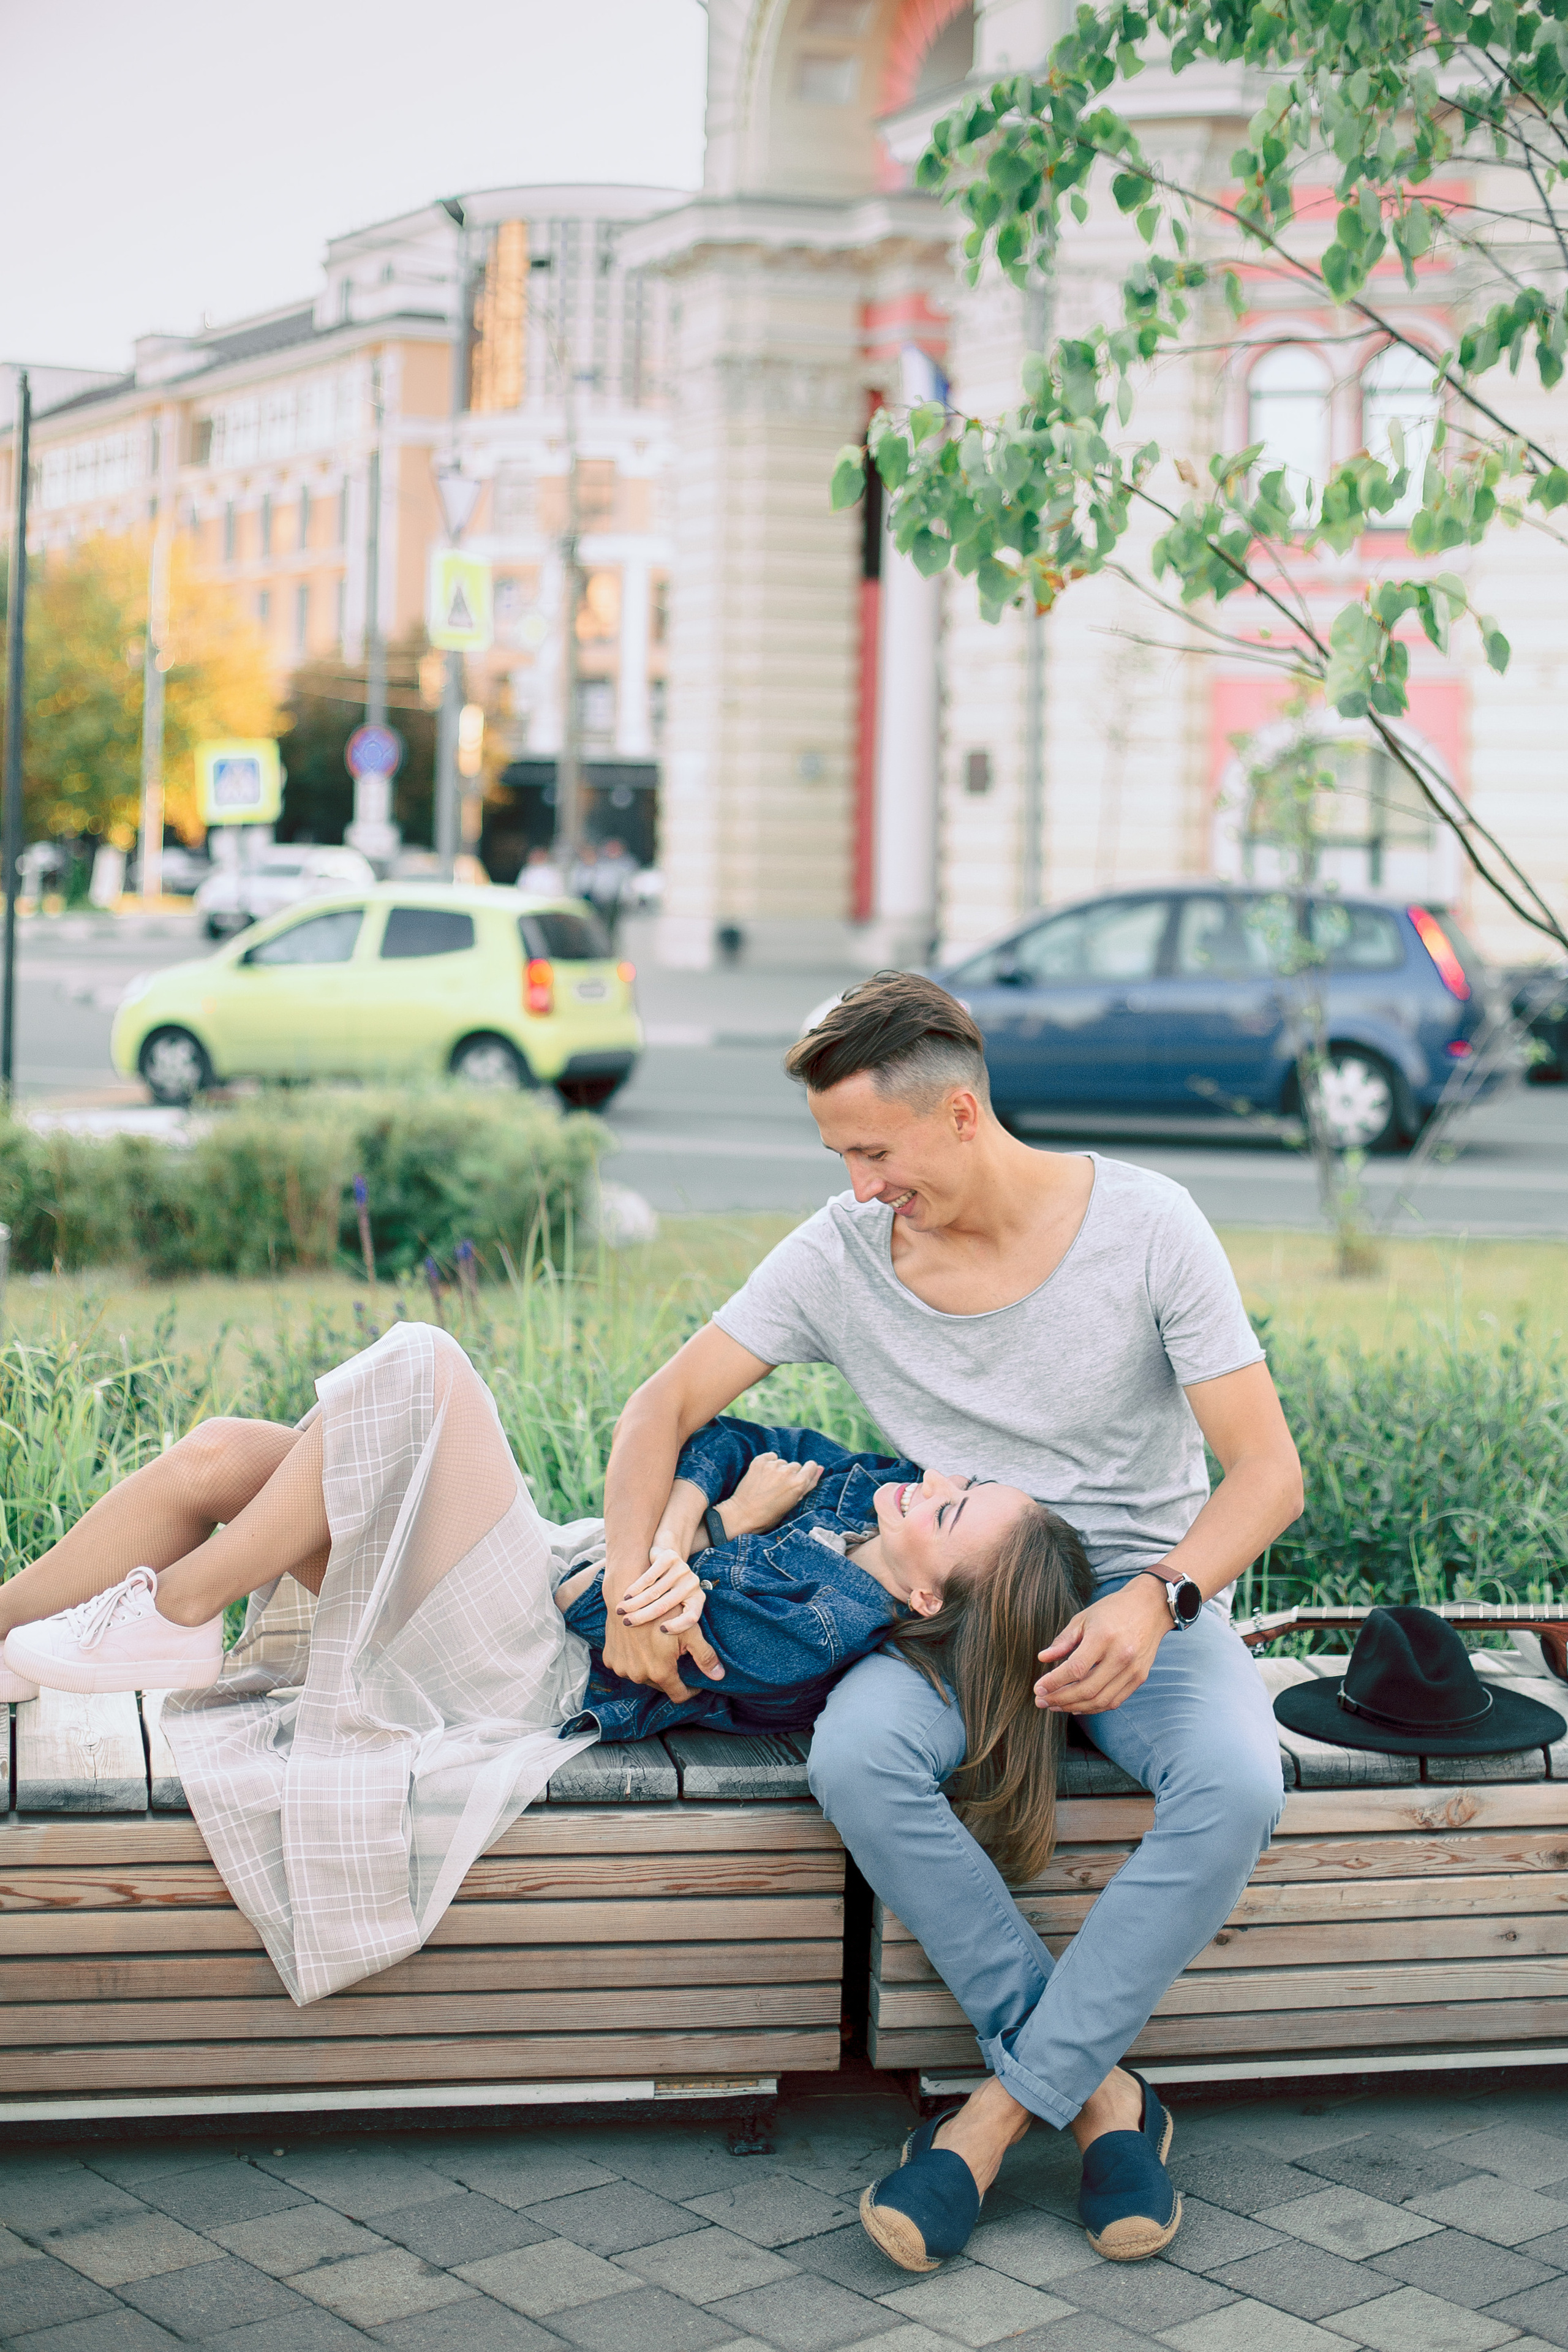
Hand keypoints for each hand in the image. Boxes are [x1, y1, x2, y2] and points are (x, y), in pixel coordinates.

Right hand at [600, 1554, 723, 1701]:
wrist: (629, 1595)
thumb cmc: (663, 1611)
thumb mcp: (689, 1631)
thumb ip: (705, 1656)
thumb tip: (720, 1676)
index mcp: (660, 1672)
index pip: (678, 1695)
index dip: (689, 1690)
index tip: (694, 1681)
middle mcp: (639, 1676)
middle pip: (660, 1685)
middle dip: (669, 1674)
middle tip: (675, 1656)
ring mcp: (622, 1669)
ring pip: (642, 1676)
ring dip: (649, 1667)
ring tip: (656, 1648)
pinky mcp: (609, 1660)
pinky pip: (625, 1666)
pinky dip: (632, 1660)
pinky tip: (639, 1645)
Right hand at [619, 1547, 706, 1631]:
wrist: (667, 1557)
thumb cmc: (669, 1592)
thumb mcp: (678, 1607)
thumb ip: (678, 1628)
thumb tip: (688, 1665)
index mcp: (698, 1599)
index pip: (691, 1617)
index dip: (677, 1626)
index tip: (661, 1630)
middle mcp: (693, 1584)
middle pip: (667, 1605)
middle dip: (643, 1616)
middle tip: (627, 1623)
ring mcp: (682, 1569)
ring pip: (655, 1591)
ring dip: (635, 1603)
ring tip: (621, 1611)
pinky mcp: (669, 1557)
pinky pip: (650, 1576)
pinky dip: (635, 1587)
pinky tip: (626, 1595)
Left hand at [721, 1452, 822, 1536]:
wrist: (742, 1515)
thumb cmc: (769, 1515)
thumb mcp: (793, 1503)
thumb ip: (809, 1484)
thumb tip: (820, 1468)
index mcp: (799, 1483)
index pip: (811, 1466)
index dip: (806, 1472)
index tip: (798, 1479)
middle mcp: (787, 1471)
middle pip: (795, 1466)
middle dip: (790, 1474)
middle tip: (779, 1489)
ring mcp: (772, 1465)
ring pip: (782, 1462)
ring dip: (778, 1470)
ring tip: (768, 1485)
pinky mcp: (759, 1461)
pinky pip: (770, 1457)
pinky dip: (768, 1464)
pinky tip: (762, 1476)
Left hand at [1034, 1576, 1169, 1715]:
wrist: (1149, 1608)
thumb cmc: (1112, 1610)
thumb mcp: (1083, 1618)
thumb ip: (1063, 1641)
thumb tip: (1043, 1659)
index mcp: (1103, 1637)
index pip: (1075, 1669)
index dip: (1054, 1682)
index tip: (1038, 1688)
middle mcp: (1121, 1655)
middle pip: (1086, 1689)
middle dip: (1060, 1699)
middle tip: (1041, 1701)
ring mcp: (1132, 1669)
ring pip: (1100, 1700)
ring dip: (1074, 1707)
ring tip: (1056, 1706)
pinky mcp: (1139, 1677)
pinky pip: (1114, 1701)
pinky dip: (1094, 1707)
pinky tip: (1077, 1706)